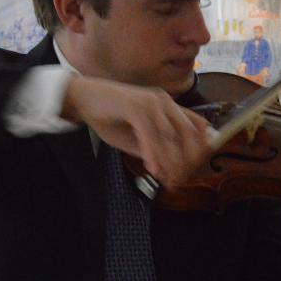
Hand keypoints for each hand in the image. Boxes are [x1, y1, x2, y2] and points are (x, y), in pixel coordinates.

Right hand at [62, 76, 213, 187]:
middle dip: (185, 161)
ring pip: (170, 137)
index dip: (198, 151)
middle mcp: (165, 102)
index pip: (198, 128)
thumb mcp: (138, 138)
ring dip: (169, 162)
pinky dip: (152, 154)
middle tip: (176, 181)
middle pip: (189, 135)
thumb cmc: (110, 117)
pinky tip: (150, 169)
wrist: (83, 98)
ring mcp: (151, 103)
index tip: (188, 173)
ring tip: (165, 179)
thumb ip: (155, 149)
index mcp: (169, 107)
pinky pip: (149, 135)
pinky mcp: (135, 107)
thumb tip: (170, 171)